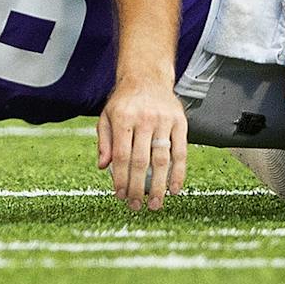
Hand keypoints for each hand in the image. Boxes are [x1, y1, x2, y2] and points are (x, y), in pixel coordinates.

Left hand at [97, 74, 186, 210]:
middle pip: (141, 161)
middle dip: (138, 187)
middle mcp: (145, 118)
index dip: (121, 179)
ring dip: (159, 185)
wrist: (148, 77)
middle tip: (136, 206)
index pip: (122, 155)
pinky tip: (174, 189)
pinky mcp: (180, 122)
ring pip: (162, 159)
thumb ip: (104, 142)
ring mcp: (164, 120)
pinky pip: (181, 151)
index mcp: (123, 118)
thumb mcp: (106, 116)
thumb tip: (103, 167)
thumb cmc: (125, 101)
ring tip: (155, 204)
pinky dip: (179, 173)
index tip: (120, 196)